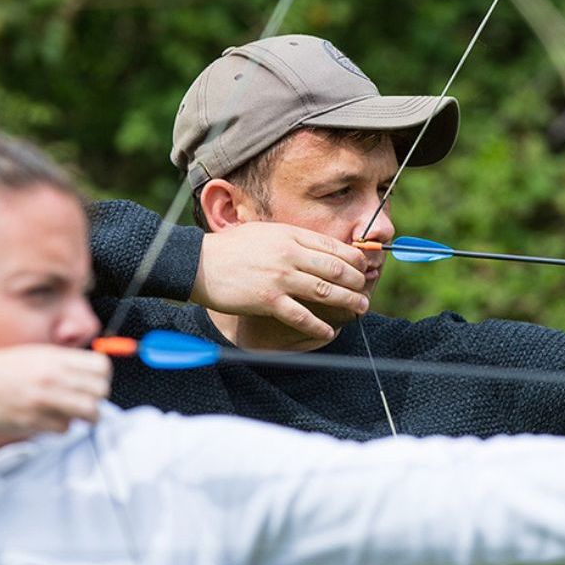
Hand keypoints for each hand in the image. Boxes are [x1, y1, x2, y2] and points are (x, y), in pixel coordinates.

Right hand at [0, 345, 107, 433]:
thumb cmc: (1, 369)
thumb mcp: (36, 354)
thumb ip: (63, 363)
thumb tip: (89, 374)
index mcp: (55, 358)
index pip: (101, 366)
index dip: (102, 376)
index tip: (95, 382)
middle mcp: (54, 377)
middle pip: (100, 390)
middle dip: (98, 398)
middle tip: (89, 401)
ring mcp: (46, 400)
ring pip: (89, 411)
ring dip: (87, 417)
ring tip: (79, 416)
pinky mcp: (35, 420)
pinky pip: (65, 428)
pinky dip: (62, 427)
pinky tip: (52, 421)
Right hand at [193, 222, 368, 340]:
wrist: (199, 263)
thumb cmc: (231, 248)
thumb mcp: (265, 233)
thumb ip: (291, 240)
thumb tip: (318, 249)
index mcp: (290, 235)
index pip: (333, 247)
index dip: (355, 260)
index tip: (363, 269)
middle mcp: (289, 254)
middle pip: (336, 269)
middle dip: (357, 282)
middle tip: (365, 293)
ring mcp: (280, 278)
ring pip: (325, 291)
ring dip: (347, 302)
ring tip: (359, 309)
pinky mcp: (268, 300)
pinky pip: (301, 316)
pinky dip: (318, 326)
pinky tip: (328, 331)